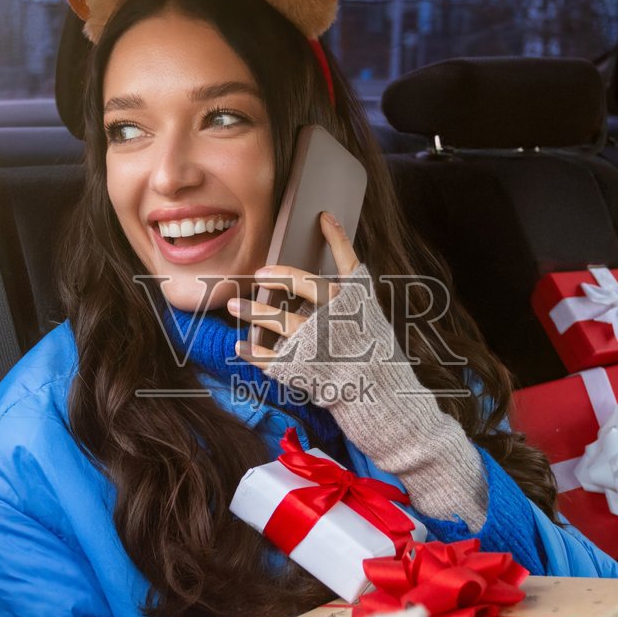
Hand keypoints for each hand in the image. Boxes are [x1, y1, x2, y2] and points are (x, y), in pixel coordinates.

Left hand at [229, 211, 360, 366]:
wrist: (382, 399)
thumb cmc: (375, 361)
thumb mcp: (370, 326)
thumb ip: (347, 308)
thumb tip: (316, 295)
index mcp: (358, 304)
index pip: (349, 261)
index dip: (337, 238)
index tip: (324, 218)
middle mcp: (337, 316)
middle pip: (305, 284)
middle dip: (280, 274)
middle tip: (260, 273)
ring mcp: (317, 342)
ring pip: (279, 320)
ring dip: (254, 312)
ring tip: (235, 305)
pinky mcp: (301, 367)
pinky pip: (269, 356)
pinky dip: (252, 351)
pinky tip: (240, 345)